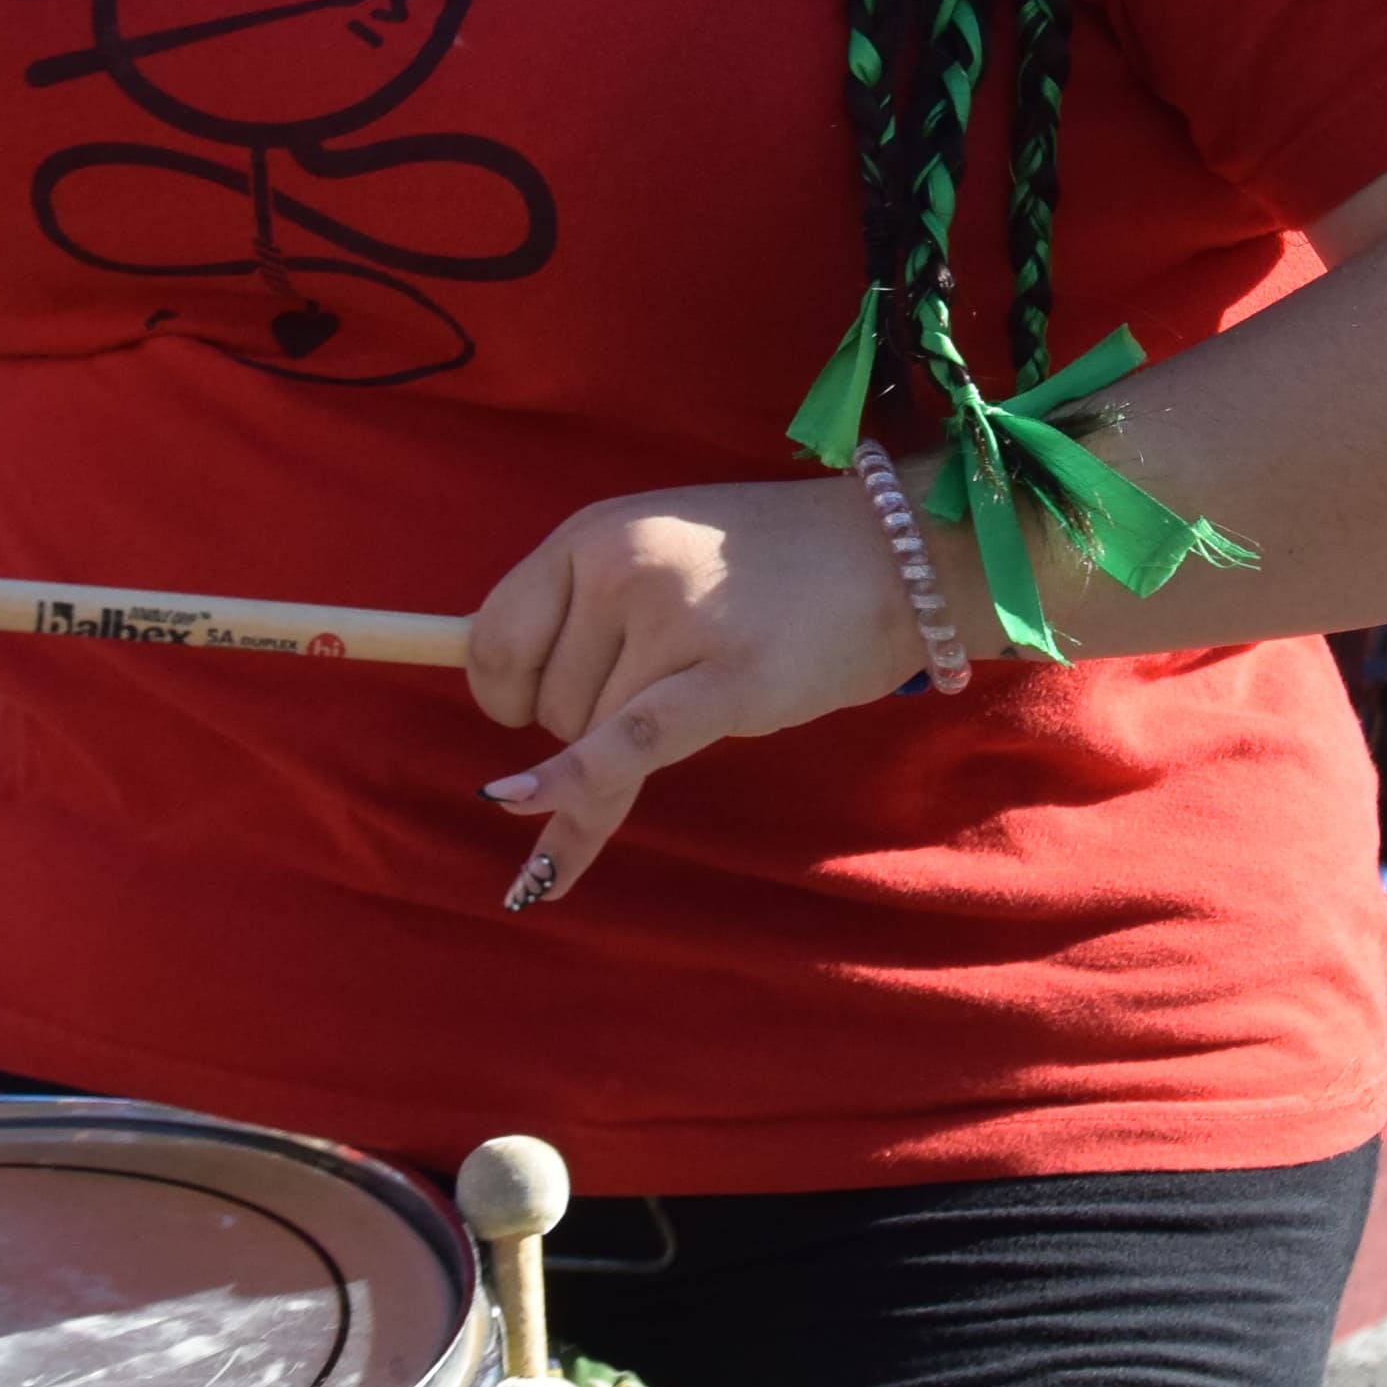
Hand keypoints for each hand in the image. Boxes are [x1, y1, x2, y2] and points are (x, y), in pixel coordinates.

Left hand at [465, 477, 938, 902]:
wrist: (895, 552)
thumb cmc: (768, 561)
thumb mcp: (658, 543)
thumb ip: (579, 603)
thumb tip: (490, 694)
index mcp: (593, 531)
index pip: (492, 640)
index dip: (506, 691)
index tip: (533, 704)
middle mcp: (621, 567)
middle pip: (546, 704)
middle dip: (590, 716)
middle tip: (672, 671)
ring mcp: (675, 622)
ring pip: (590, 737)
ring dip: (633, 742)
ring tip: (710, 679)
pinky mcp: (729, 682)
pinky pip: (629, 752)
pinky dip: (574, 800)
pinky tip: (536, 855)